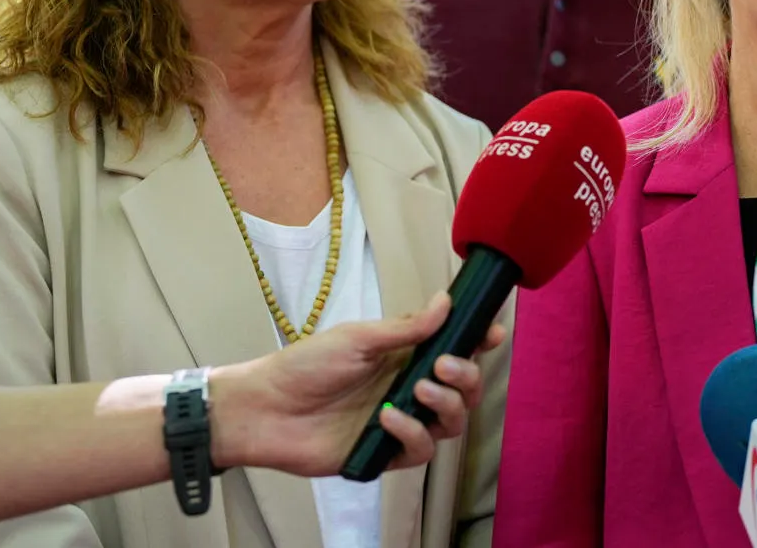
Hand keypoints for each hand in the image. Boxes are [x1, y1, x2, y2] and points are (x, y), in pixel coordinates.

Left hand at [210, 292, 505, 476]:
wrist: (265, 409)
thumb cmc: (306, 366)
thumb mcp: (357, 337)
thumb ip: (406, 327)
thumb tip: (447, 301)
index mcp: (406, 357)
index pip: (456, 349)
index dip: (479, 342)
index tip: (491, 333)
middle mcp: (410, 389)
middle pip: (465, 389)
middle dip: (467, 375)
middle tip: (444, 364)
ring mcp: (401, 423)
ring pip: (453, 422)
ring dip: (447, 403)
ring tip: (419, 389)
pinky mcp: (387, 455)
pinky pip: (421, 451)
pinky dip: (412, 434)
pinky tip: (388, 419)